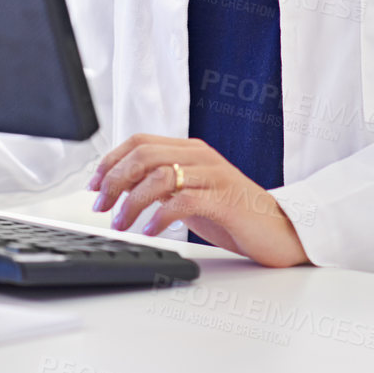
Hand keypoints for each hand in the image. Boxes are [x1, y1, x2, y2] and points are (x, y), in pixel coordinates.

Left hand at [89, 134, 309, 267]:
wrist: (280, 229)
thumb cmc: (234, 214)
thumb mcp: (191, 194)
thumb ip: (163, 186)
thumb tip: (121, 188)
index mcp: (192, 150)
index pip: (140, 142)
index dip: (110, 160)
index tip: (93, 184)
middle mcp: (201, 157)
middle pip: (144, 155)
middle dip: (113, 180)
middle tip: (101, 205)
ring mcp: (214, 176)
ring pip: (159, 176)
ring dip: (131, 202)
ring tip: (120, 223)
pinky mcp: (224, 200)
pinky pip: (182, 202)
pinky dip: (158, 217)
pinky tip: (149, 231)